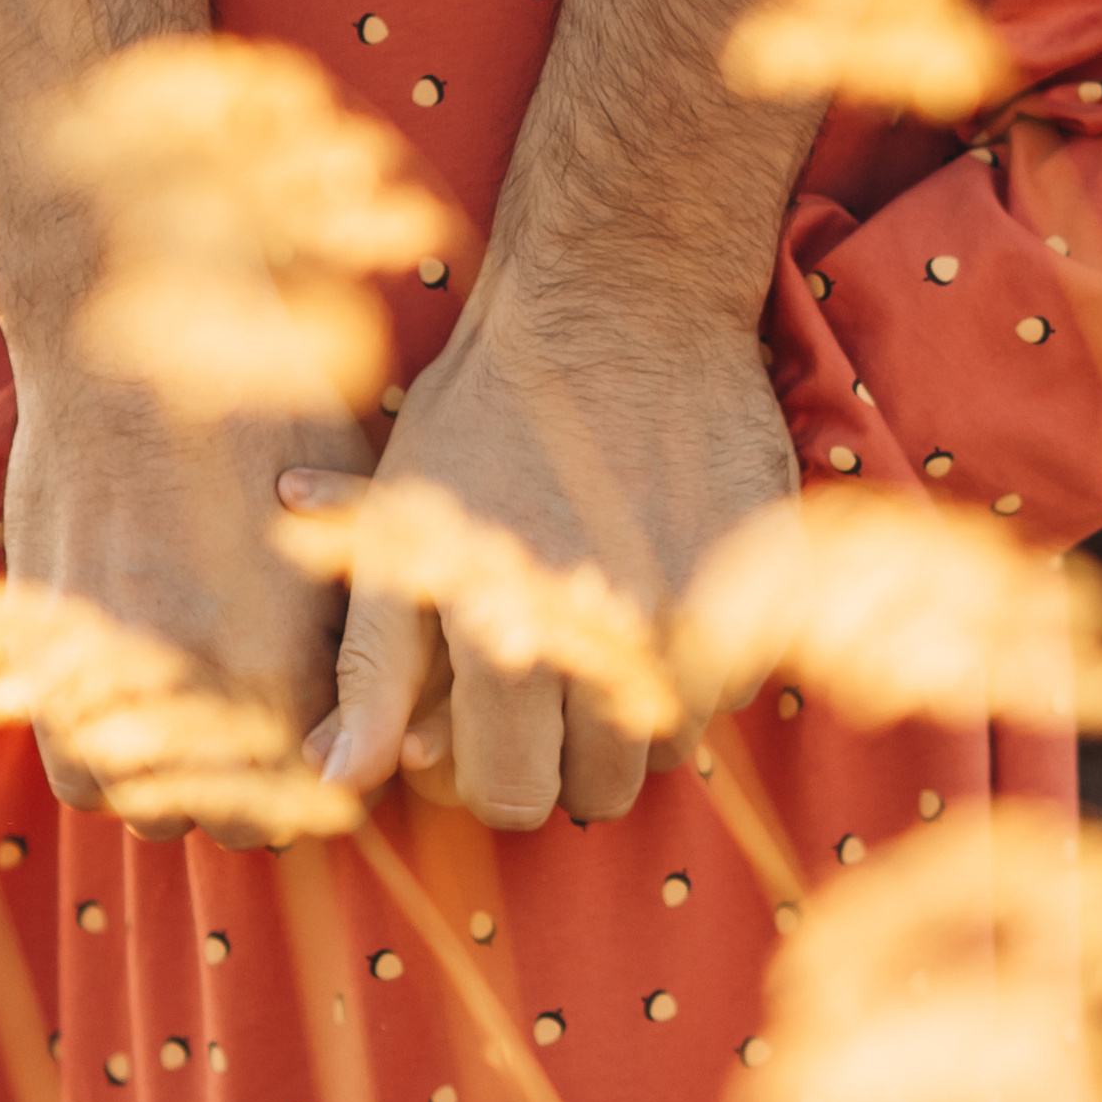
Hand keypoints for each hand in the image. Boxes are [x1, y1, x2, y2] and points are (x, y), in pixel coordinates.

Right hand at [0, 345, 374, 846]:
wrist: (121, 335)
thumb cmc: (257, 406)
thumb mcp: (349, 509)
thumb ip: (365, 635)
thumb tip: (385, 722)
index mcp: (276, 657)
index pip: (326, 793)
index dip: (341, 772)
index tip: (337, 737)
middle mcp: (184, 681)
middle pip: (239, 823)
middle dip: (266, 793)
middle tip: (276, 732)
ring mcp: (99, 669)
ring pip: (143, 807)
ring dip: (176, 787)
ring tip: (203, 720)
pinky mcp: (40, 647)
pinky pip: (71, 767)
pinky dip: (100, 760)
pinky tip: (135, 705)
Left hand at [286, 285, 798, 831]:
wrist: (618, 304)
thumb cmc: (486, 411)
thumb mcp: (400, 526)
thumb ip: (373, 668)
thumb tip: (336, 779)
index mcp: (507, 641)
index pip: (508, 797)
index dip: (486, 768)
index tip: (481, 720)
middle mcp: (609, 646)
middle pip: (594, 791)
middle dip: (560, 755)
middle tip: (539, 686)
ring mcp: (698, 619)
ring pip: (667, 746)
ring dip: (631, 717)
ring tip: (595, 636)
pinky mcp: (765, 586)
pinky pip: (730, 683)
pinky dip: (693, 663)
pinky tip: (654, 592)